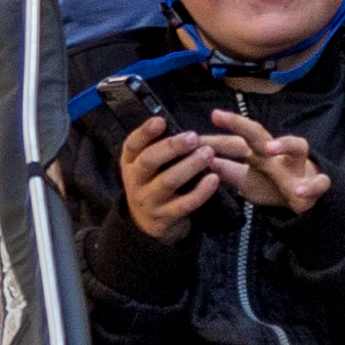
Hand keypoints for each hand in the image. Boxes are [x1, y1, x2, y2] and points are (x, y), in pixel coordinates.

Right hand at [118, 115, 220, 242]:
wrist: (147, 223)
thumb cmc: (153, 183)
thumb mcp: (147, 165)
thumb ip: (157, 146)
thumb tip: (175, 124)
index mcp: (130, 162)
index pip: (132, 145)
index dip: (145, 132)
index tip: (161, 121)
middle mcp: (135, 181)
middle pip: (148, 161)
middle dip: (171, 147)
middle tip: (193, 137)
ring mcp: (148, 201)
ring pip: (168, 181)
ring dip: (189, 166)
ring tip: (208, 154)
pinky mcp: (163, 218)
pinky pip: (184, 204)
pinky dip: (200, 192)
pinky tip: (214, 179)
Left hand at [206, 108, 331, 216]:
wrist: (304, 197)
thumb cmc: (271, 183)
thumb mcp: (245, 179)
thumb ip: (225, 170)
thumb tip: (202, 160)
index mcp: (257, 153)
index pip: (233, 142)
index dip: (213, 140)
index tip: (190, 138)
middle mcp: (277, 154)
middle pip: (259, 133)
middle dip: (240, 124)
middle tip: (219, 116)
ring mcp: (297, 166)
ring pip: (298, 146)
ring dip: (284, 144)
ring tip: (269, 149)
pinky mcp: (314, 184)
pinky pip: (317, 182)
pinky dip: (310, 186)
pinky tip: (300, 192)